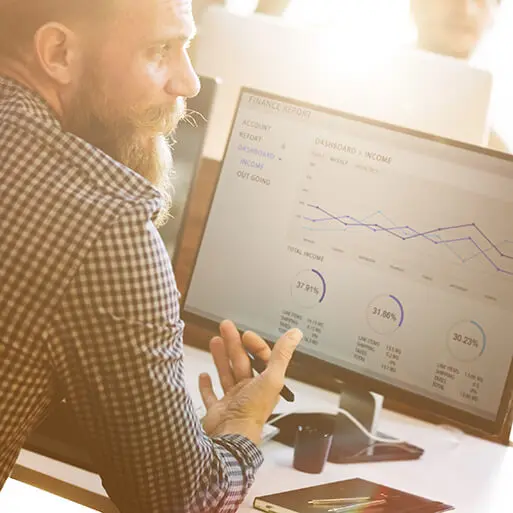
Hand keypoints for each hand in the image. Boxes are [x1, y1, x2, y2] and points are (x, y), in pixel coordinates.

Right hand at [198, 320, 301, 444]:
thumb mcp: (272, 378)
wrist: (231, 436)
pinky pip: (211, 396)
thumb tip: (296, 334)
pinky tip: (204, 375)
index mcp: (264, 385)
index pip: (262, 359)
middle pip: (241, 362)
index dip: (255, 345)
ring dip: (221, 358)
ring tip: (214, 341)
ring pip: (226, 374)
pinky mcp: (216, 411)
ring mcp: (232, 401)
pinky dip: (207, 386)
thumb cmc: (252, 410)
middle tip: (225, 327)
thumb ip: (282, 355)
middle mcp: (249, 392)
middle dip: (233, 343)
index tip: (245, 334)